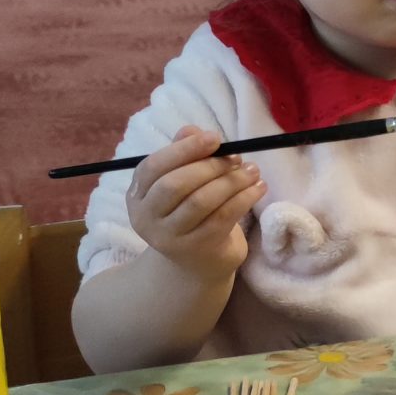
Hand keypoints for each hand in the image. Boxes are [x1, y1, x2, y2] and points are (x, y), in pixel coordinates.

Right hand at [124, 126, 257, 280]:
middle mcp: (147, 217)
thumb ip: (183, 155)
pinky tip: (258, 187)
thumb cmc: (189, 213)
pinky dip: (244, 198)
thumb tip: (192, 130)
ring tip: (252, 170)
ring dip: (232, 181)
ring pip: (201, 201)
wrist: (195, 264)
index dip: (183, 149)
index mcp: (137, 195)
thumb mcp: (182, 183)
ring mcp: (170, 237)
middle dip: (210, 166)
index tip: (214, 138)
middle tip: (237, 157)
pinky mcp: (198, 248)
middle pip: (175, 185)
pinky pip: (223, 217)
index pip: (152, 167)